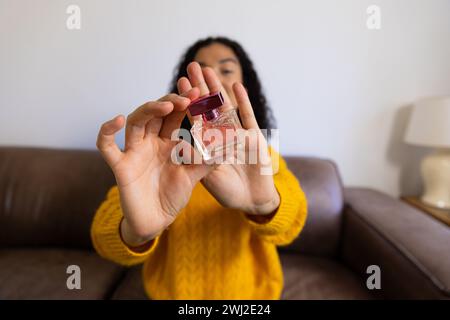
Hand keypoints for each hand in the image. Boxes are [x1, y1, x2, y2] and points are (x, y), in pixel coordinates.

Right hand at [96, 88, 212, 245]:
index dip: (185, 104)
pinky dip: (107, 132)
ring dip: (149, 110)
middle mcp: (150, 143)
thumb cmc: (172, 197)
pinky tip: (117, 120)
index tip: (199, 92)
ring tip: (165, 106)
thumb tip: (228, 145)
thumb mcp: (193, 177)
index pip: (175, 117)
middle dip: (170, 102)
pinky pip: (106, 146)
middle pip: (156, 114)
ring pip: (136, 122)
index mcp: (168, 143)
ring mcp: (134, 152)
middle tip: (187, 97)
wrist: (155, 221)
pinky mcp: (120, 166)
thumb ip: (207, 161)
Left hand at [179, 62, 279, 215]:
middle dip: (200, 87)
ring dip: (218, 89)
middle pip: (208, 106)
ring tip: (209, 69)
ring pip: (225, 107)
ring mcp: (237, 134)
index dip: (188, 101)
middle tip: (192, 65)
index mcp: (208, 144)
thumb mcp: (208, 178)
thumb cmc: (230, 191)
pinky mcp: (254, 137)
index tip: (179, 84)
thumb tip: (180, 147)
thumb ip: (197, 162)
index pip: (195, 118)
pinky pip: (247, 117)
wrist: (255, 200)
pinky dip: (242, 102)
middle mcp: (221, 135)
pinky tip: (236, 85)